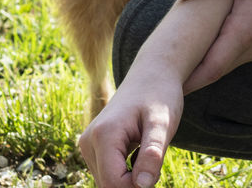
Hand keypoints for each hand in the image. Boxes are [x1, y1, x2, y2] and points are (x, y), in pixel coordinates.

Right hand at [77, 62, 183, 187]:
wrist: (153, 75)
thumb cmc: (160, 96)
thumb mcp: (163, 123)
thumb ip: (153, 154)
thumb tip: (142, 186)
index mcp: (103, 135)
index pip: (113, 184)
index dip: (138, 186)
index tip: (156, 169)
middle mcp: (88, 141)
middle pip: (108, 185)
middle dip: (134, 182)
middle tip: (154, 159)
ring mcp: (88, 144)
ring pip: (107, 182)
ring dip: (130, 178)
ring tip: (146, 152)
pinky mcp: (92, 147)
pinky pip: (107, 173)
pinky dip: (125, 172)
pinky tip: (138, 152)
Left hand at [172, 0, 251, 91]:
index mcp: (244, 35)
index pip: (208, 71)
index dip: (185, 80)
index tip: (162, 85)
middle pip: (216, 69)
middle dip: (191, 73)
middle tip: (163, 73)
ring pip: (229, 60)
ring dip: (207, 61)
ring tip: (181, 57)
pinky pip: (241, 51)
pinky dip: (222, 50)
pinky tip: (212, 37)